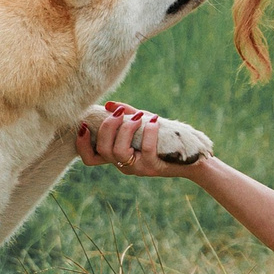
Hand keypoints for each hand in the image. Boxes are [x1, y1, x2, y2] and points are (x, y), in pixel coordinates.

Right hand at [74, 102, 212, 178]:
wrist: (191, 157)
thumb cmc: (164, 139)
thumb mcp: (143, 125)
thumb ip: (126, 116)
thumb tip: (109, 105)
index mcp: (117, 156)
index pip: (90, 158)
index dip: (81, 144)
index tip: (83, 125)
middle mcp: (124, 165)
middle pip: (103, 150)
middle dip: (108, 127)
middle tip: (119, 113)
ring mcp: (138, 168)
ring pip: (118, 152)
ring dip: (125, 129)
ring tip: (138, 117)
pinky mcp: (154, 167)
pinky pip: (145, 150)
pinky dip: (147, 132)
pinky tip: (152, 120)